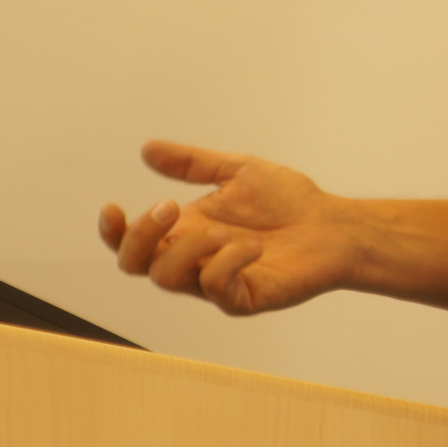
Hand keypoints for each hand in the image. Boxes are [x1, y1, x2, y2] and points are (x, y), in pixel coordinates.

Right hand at [99, 139, 356, 315]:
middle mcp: (192, 260)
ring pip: (167, 278)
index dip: (113, 231)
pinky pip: (214, 287)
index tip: (112, 206)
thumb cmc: (289, 202)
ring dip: (188, 246)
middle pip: (135, 264)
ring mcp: (214, 283)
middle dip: (142, 235)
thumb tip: (147, 148)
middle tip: (172, 206)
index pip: (132, 242)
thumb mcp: (238, 172)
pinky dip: (226, 261)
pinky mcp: (241, 298)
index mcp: (186, 231)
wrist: (334, 225)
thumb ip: (194, 164)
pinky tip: (253, 246)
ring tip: (222, 228)